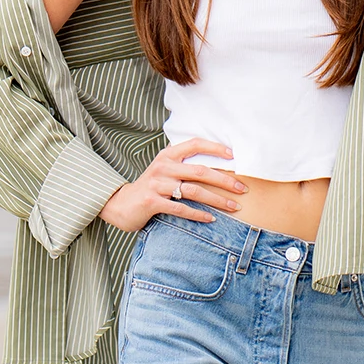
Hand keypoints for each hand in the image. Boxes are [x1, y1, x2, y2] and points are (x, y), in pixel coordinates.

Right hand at [99, 137, 245, 232]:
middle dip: (225, 180)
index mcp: (167, 155)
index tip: (234, 156)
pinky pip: (181, 208)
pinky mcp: (152, 202)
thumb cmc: (150, 188)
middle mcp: (163, 167)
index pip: (194, 144)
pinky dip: (198, 214)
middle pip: (200, 171)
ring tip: (234, 207)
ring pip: (194, 191)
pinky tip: (211, 218)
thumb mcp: (163, 170)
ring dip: (217, 200)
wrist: (121, 205)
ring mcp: (157, 184)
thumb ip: (182, 164)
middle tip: (242, 188)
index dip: (215, 148)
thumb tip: (215, 163)